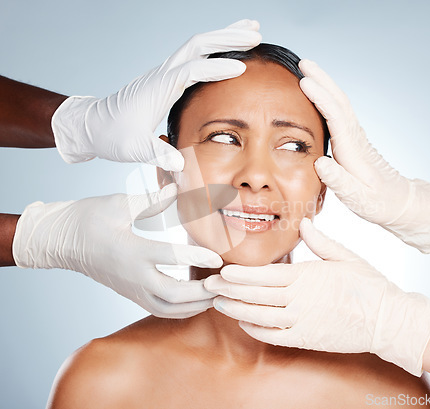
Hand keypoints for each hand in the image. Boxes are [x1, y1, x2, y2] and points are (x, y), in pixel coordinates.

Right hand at [13, 184, 222, 317]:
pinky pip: (160, 309)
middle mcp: (133, 276)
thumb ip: (151, 201)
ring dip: (195, 305)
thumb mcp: (117, 204)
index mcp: (131, 250)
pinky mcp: (131, 294)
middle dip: (203, 293)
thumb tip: (177, 190)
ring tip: (216, 294)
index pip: (171, 258)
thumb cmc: (87, 219)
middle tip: (224, 283)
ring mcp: (131, 289)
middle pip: (174, 296)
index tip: (218, 258)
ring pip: (168, 309)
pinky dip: (181, 309)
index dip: (198, 258)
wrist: (60, 242)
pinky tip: (196, 300)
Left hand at [51, 19, 260, 170]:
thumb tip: (182, 167)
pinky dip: (214, 49)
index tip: (242, 68)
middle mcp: (163, 74)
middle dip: (228, 36)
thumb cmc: (112, 136)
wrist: (92, 126)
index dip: (217, 68)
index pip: (192, 69)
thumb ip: (159, 155)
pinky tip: (227, 52)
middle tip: (256, 33)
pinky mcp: (166, 78)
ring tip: (250, 31)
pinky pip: (194, 56)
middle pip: (198, 44)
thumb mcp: (135, 149)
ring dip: (224, 36)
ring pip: (198, 45)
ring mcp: (165, 73)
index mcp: (159, 87)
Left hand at [204, 218, 429, 375]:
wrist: (388, 319)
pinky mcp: (307, 338)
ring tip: (219, 304)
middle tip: (209, 286)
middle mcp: (299, 299)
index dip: (239, 274)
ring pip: (260, 316)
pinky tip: (243, 322)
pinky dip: (255, 330)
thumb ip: (320, 241)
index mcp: (305, 276)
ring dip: (236, 310)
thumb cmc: (368, 285)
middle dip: (229, 290)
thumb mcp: (345, 256)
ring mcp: (301, 321)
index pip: (263, 275)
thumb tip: (304, 222)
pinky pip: (274, 336)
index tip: (222, 272)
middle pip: (255, 295)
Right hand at [299, 60, 429, 252]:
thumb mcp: (358, 198)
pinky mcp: (354, 140)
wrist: (398, 202)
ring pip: (341, 104)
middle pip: (340, 101)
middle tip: (304, 63)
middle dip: (322, 80)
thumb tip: (320, 162)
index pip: (336, 116)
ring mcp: (356, 137)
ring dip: (325, 85)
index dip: (320, 97)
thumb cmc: (377, 203)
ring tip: (308, 72)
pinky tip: (321, 96)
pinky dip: (329, 98)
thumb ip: (339, 181)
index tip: (304, 81)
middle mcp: (355, 138)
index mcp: (353, 150)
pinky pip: (340, 113)